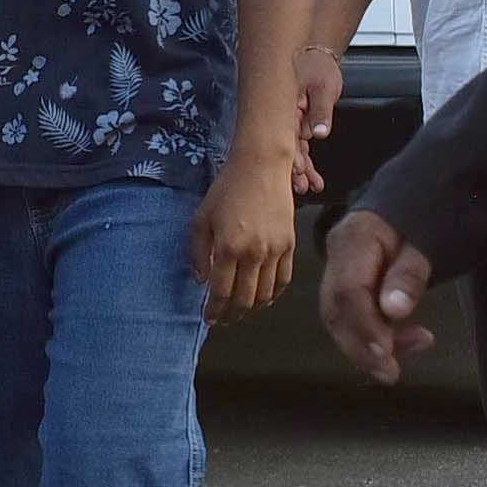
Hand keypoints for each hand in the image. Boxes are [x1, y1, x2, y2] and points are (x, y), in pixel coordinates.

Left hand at [194, 156, 297, 323]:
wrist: (261, 165)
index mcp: (228, 247)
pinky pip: (284, 279)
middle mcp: (253, 253)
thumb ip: (197, 252)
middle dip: (232, 315)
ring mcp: (275, 250)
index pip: (221, 292)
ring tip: (243, 311)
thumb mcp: (201, 219)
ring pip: (266, 293)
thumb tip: (201, 280)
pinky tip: (265, 297)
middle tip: (224, 320)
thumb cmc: (227, 189)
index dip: (214, 310)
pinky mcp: (290, 244)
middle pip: (245, 299)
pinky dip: (274, 294)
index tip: (209, 319)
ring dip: (253, 308)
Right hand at [291, 44, 342, 198]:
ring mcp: (289, 122)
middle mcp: (283, 115)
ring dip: (302, 170)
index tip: (296, 169)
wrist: (318, 57)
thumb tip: (318, 132)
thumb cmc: (318, 67)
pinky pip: (301, 147)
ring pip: (294, 150)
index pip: (285, 132)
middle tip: (302, 185)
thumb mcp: (323, 87)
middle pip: (287, 145)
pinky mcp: (297, 125)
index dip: (290, 152)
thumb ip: (320, 111)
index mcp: (284, 104)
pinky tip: (313, 178)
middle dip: (294, 168)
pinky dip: (307, 162)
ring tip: (310, 186)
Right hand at [318, 208, 436, 382]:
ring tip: (410, 352)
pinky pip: (354, 316)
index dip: (364, 327)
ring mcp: (339, 271)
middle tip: (390, 373)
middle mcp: (338, 257)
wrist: (417, 198)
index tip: (385, 354)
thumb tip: (394, 311)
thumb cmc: (426, 214)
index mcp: (353, 240)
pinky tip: (407, 340)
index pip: (348, 291)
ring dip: (369, 346)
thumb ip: (410, 274)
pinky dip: (376, 336)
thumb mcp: (427, 238)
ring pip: (342, 318)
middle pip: (336, 310)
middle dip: (360, 347)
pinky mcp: (349, 284)